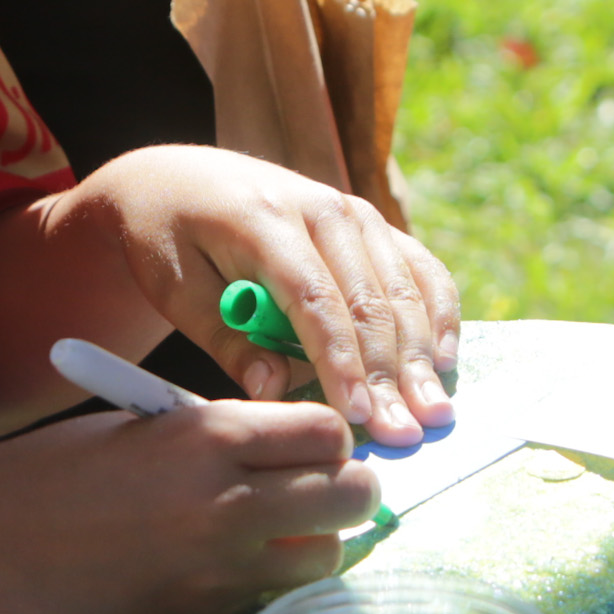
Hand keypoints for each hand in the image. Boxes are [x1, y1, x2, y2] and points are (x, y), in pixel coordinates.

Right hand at [0, 400, 375, 613]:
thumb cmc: (57, 472)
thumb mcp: (146, 427)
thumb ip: (226, 438)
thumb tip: (305, 453)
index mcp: (208, 437)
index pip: (330, 431)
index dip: (328, 438)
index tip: (311, 446)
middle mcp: (224, 506)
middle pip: (350, 497)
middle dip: (343, 491)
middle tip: (316, 493)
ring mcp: (215, 574)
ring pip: (323, 561)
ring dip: (308, 547)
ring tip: (267, 537)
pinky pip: (266, 602)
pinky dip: (259, 588)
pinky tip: (214, 572)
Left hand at [70, 144, 458, 444]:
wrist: (178, 178)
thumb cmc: (167, 240)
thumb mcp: (175, 290)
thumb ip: (226, 339)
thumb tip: (273, 392)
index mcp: (264, 219)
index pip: (314, 298)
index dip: (339, 361)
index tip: (355, 416)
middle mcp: (321, 207)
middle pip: (368, 300)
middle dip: (390, 375)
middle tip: (405, 435)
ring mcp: (353, 211)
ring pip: (402, 290)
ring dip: (422, 356)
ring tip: (434, 412)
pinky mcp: (372, 222)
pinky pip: (419, 268)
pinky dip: (439, 313)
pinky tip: (445, 359)